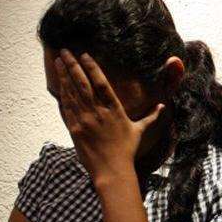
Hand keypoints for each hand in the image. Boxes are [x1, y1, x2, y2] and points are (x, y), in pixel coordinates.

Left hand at [55, 49, 162, 184]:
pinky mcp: (74, 129)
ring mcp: (85, 120)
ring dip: (64, 75)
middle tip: (65, 50)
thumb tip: (163, 106)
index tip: (85, 55)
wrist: (112, 170)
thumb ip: (150, 117)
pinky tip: (58, 84)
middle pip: (83, 83)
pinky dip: (62, 95)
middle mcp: (98, 112)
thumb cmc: (127, 151)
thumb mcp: (140, 131)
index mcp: (114, 109)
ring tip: (59, 60)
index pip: (101, 83)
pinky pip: (66, 108)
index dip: (92, 67)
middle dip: (73, 65)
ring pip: (72, 93)